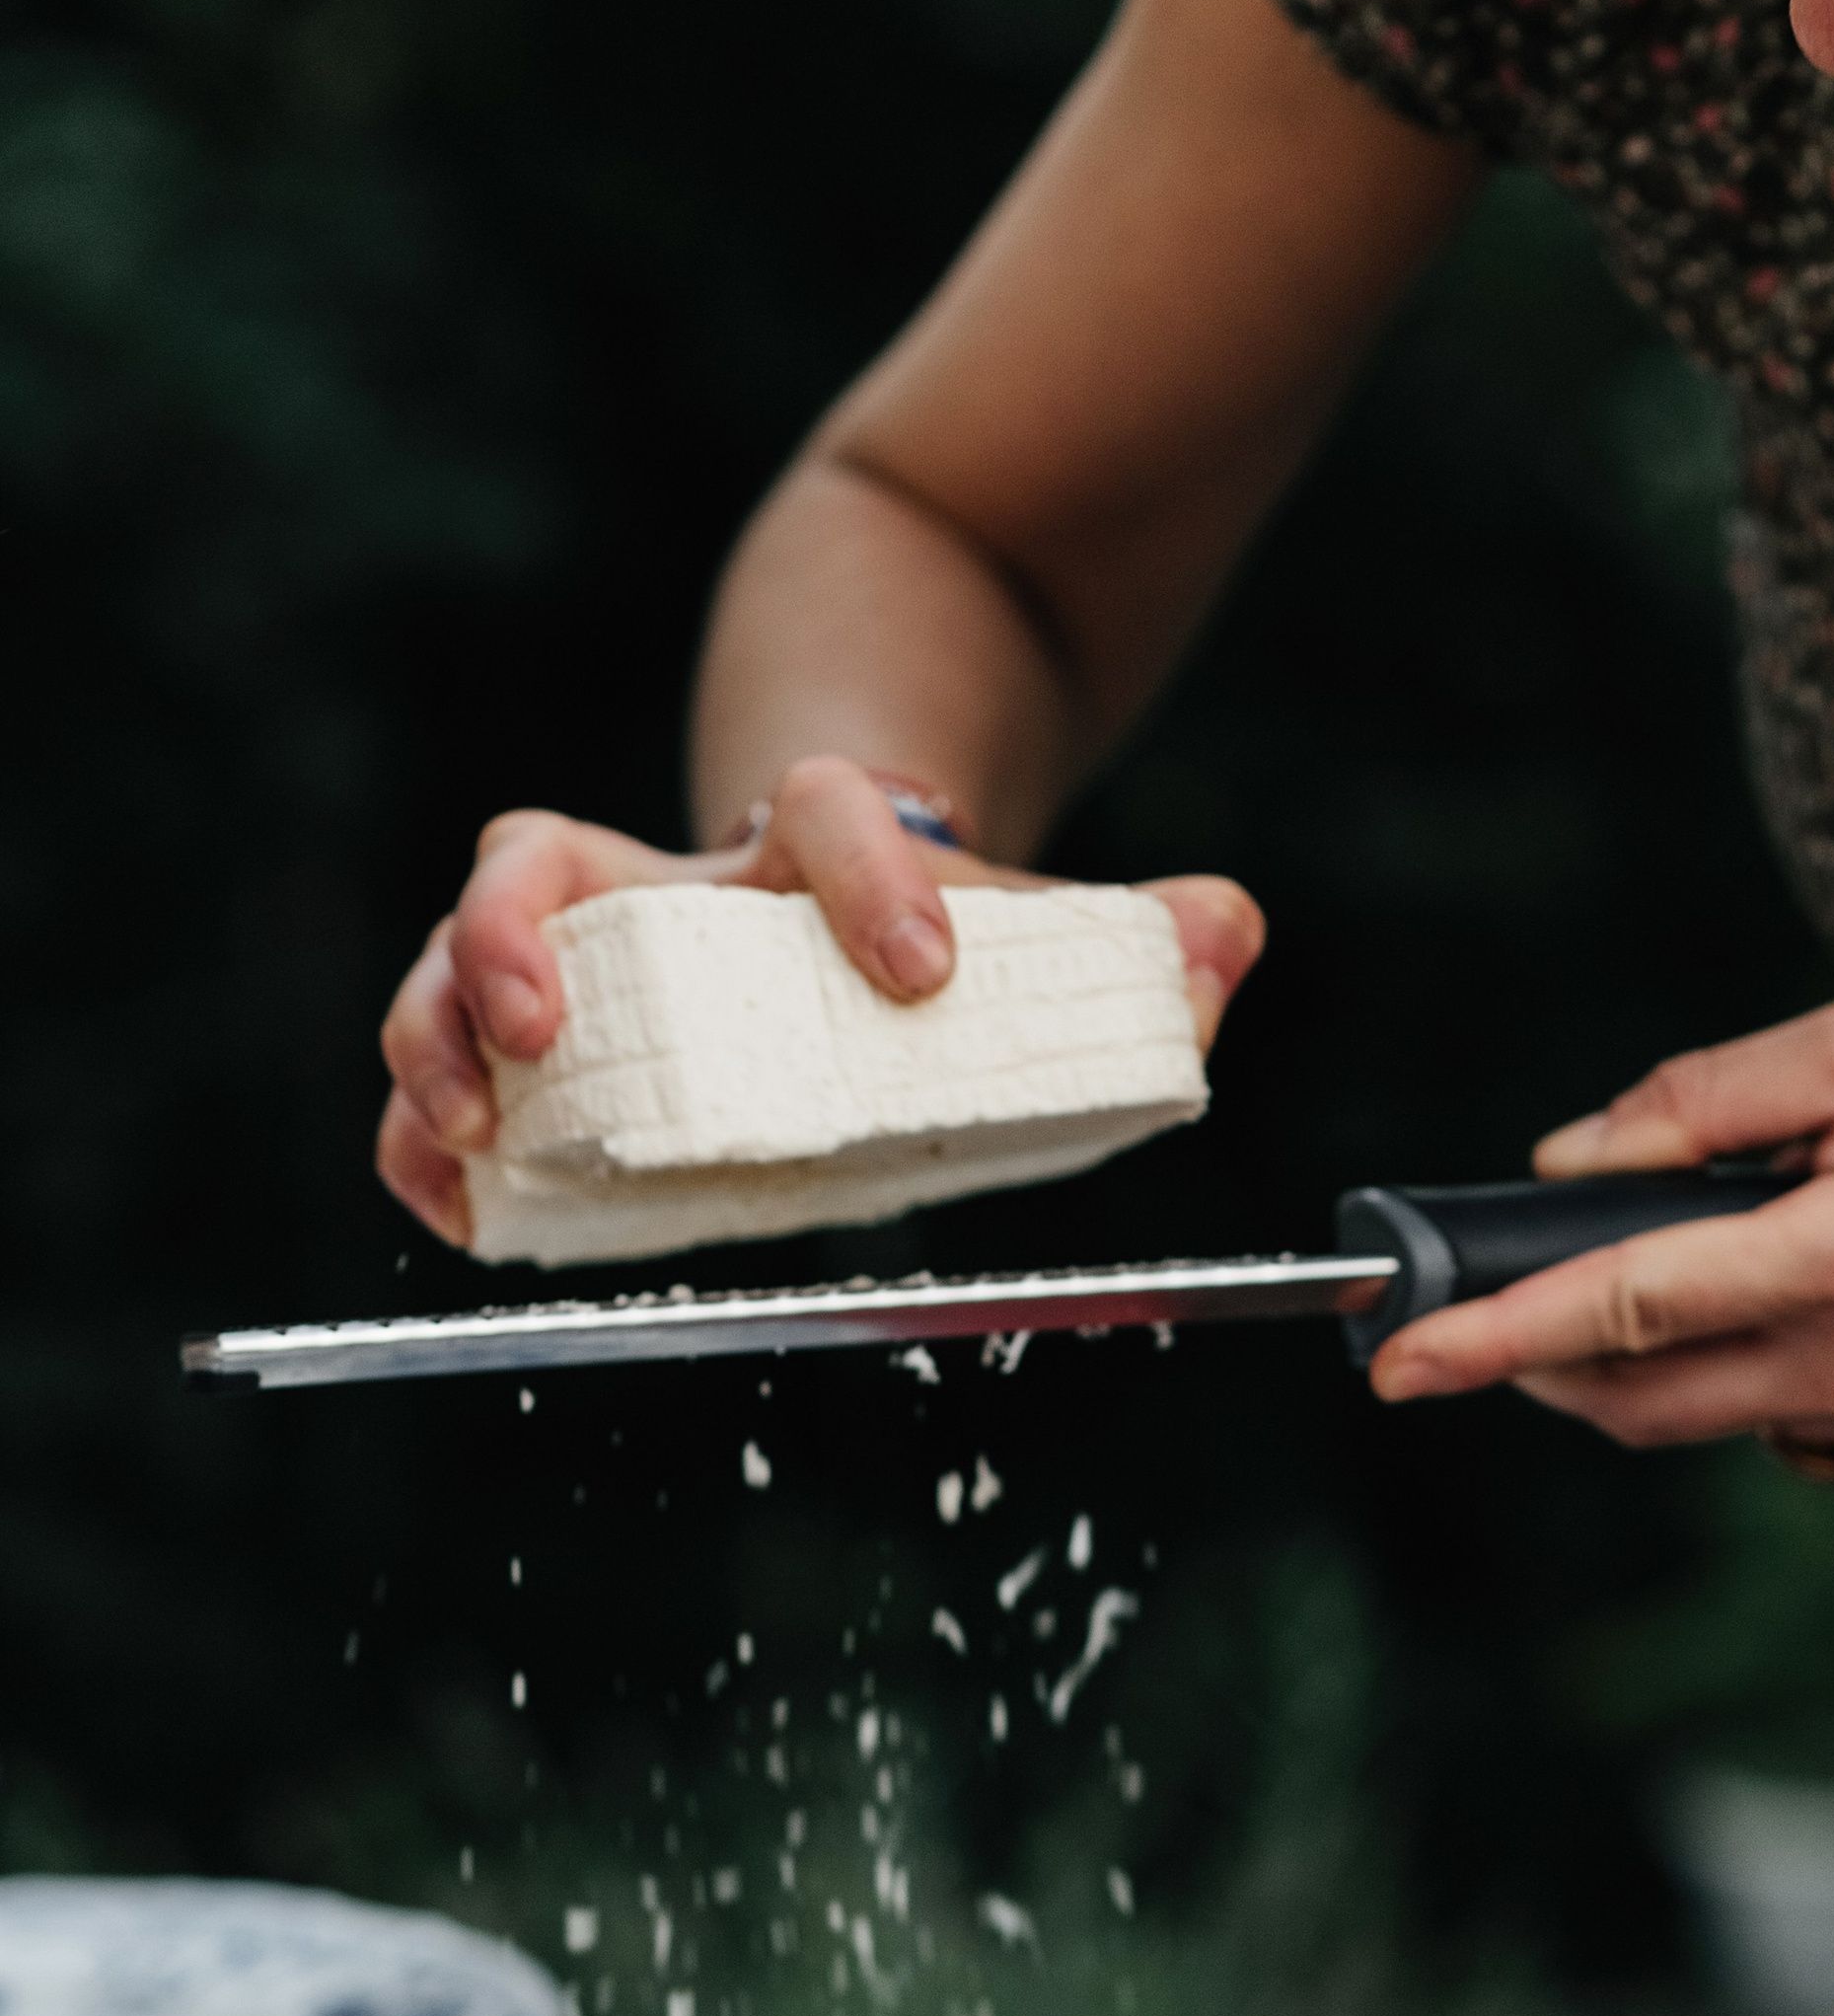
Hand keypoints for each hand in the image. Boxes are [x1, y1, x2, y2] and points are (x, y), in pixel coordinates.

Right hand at [376, 757, 1265, 1246]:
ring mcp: (584, 949)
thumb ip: (1136, 941)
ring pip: (461, 946)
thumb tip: (1228, 933)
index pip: (825, 811)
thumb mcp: (1040, 933)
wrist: (833, 889)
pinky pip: (443, 1059)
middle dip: (522, 935)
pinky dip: (422, 1132)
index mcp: (807, 844)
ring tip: (472, 1131)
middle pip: (544, 850)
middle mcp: (671, 883)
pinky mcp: (535, 1028)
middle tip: (549, 1034)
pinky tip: (452, 1203)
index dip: (875, 881)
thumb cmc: (930, 931)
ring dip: (441, 1032)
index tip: (927, 973)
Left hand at [1369, 995, 1833, 1473]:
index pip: (1631, 1305)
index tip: (1402, 1362)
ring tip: (1696, 1263)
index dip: (1498, 1337)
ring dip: (1655, 1361)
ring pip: (1712, 1419)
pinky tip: (1816, 1302)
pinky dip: (1758, 1372)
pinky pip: (1794, 1428)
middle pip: (1644, 1400)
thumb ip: (1708, 1104)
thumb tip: (1572, 1161)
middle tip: (1481, 1321)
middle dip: (1543, 1367)